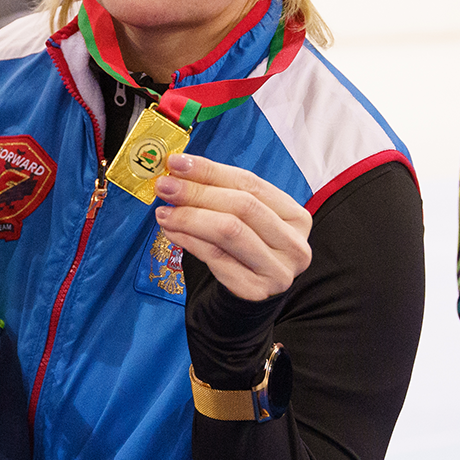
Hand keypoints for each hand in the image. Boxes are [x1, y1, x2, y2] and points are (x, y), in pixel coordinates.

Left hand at [152, 154, 311, 300]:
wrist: (251, 295)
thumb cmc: (246, 249)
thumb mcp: (243, 219)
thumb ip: (220, 194)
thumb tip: (178, 172)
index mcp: (296, 216)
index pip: (250, 184)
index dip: (211, 171)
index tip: (177, 163)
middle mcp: (294, 244)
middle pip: (241, 206)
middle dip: (197, 192)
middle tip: (165, 186)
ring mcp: (277, 270)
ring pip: (228, 231)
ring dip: (189, 217)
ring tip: (163, 211)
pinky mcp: (255, 290)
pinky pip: (215, 257)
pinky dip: (189, 240)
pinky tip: (171, 231)